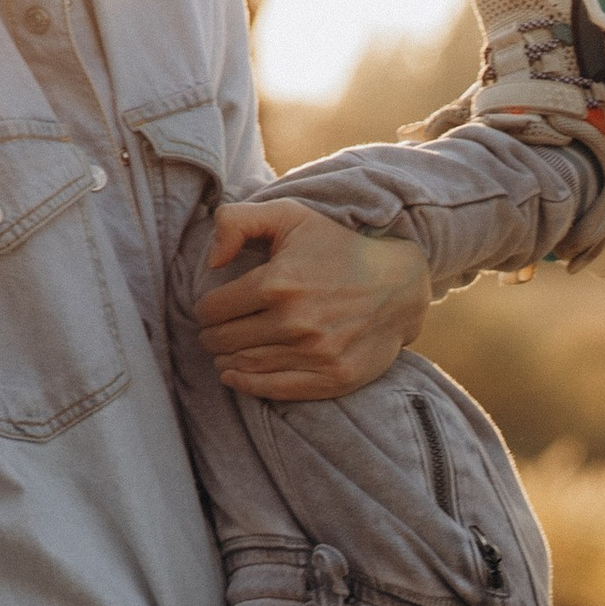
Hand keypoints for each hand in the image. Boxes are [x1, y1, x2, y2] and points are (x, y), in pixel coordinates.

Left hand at [194, 194, 431, 399]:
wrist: (400, 284)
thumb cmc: (339, 247)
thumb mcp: (289, 216)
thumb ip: (236, 221)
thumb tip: (209, 261)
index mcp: (278, 283)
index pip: (213, 309)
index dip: (205, 310)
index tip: (210, 310)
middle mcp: (295, 322)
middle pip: (225, 340)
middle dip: (211, 337)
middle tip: (212, 333)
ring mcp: (315, 354)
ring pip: (245, 365)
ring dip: (225, 360)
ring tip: (223, 352)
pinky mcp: (333, 377)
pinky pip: (274, 389)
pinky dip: (246, 385)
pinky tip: (234, 376)